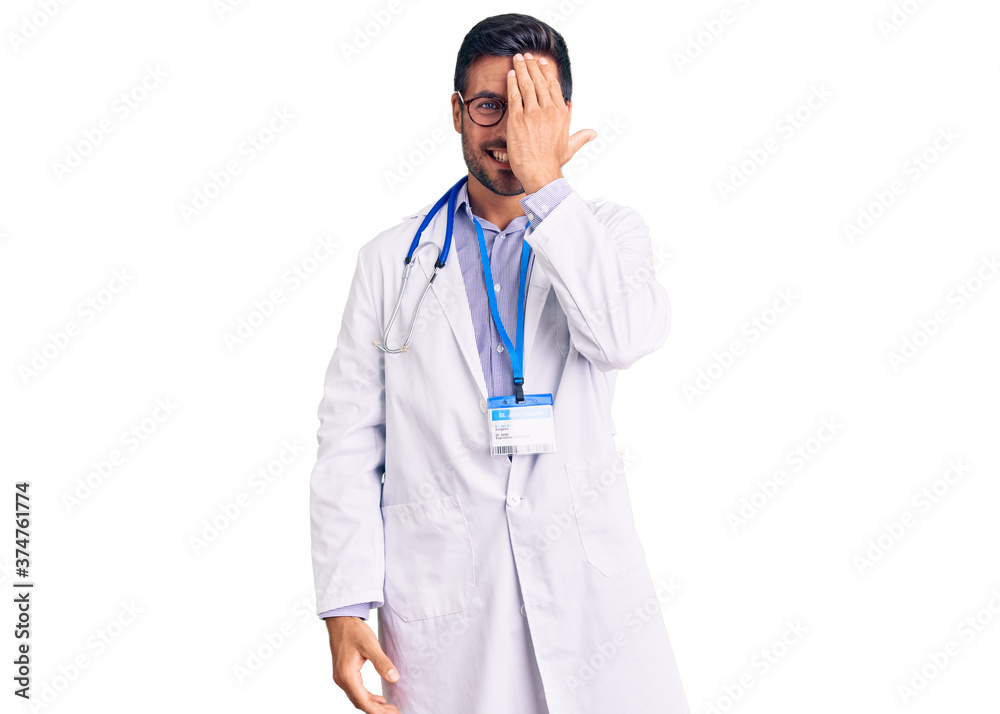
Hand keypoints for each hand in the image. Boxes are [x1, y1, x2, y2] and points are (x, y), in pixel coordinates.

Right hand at [326, 616, 400, 712]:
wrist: (340, 620)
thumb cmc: (353, 630)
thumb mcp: (370, 645)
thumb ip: (382, 662)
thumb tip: (394, 678)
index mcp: (347, 675)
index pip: (363, 701)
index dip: (378, 711)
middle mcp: (342, 679)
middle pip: (360, 703)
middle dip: (377, 710)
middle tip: (395, 712)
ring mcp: (341, 677)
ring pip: (358, 698)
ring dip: (373, 705)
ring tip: (389, 708)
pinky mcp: (343, 673)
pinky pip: (355, 691)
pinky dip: (367, 697)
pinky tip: (378, 699)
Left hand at [506, 52, 596, 193]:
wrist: (540, 173)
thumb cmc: (553, 163)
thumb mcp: (570, 147)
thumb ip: (581, 137)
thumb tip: (593, 133)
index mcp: (561, 114)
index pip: (553, 87)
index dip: (546, 73)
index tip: (541, 63)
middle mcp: (548, 111)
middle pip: (540, 82)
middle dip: (532, 66)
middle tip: (526, 56)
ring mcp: (533, 114)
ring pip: (527, 85)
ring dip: (521, 69)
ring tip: (517, 58)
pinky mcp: (518, 120)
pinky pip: (514, 96)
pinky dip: (511, 83)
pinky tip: (510, 74)